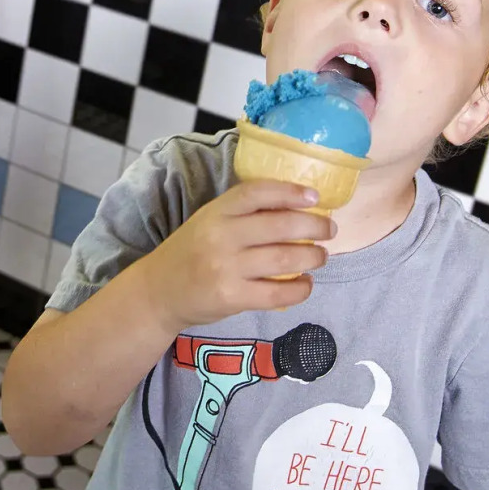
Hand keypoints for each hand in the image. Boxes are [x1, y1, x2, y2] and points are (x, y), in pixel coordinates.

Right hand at [134, 180, 332, 333]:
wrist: (159, 291)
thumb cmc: (192, 251)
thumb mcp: (210, 221)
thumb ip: (243, 214)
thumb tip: (297, 207)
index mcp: (216, 211)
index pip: (257, 192)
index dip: (290, 191)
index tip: (315, 196)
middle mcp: (221, 236)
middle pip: (280, 225)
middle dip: (314, 226)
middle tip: (329, 230)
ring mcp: (226, 268)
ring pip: (284, 259)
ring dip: (312, 257)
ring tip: (321, 256)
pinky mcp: (231, 298)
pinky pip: (277, 294)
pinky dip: (300, 289)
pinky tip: (306, 284)